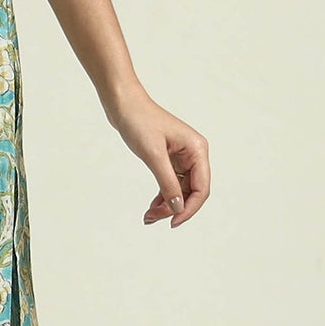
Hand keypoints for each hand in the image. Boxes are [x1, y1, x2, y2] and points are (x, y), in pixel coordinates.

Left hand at [105, 88, 209, 227]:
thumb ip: (167, 183)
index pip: (201, 188)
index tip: (173, 222)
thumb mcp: (153, 155)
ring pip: (180, 190)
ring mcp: (181, 156)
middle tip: (152, 219)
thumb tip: (178, 208)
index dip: (189, 208)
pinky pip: (170, 183)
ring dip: (167, 204)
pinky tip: (151, 207)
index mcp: (197, 149)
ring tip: (148, 216)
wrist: (123, 104)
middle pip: (191, 191)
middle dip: (174, 208)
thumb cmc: (139, 121)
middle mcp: (193, 153)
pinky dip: (162, 196)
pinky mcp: (169, 158)